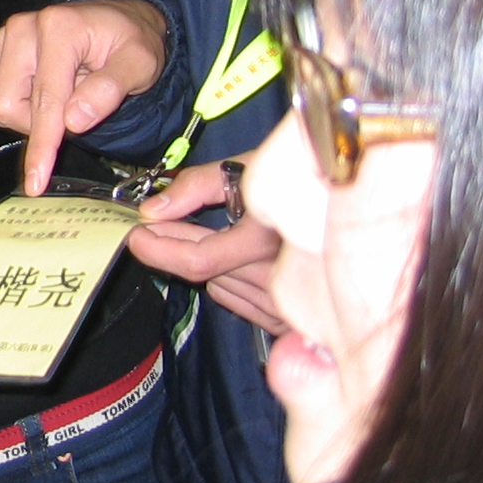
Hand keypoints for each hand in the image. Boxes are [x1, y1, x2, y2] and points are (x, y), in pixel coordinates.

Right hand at [0, 0, 170, 192]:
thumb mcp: (140, 64)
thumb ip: (109, 90)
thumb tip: (74, 120)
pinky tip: (41, 95)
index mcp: (58, 28)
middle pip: (4, 104)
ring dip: (23, 117)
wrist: (120, 21)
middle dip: (36, 125)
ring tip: (59, 102)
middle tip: (72, 116)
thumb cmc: (132, 44)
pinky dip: (14, 108)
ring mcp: (4, 38)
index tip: (36, 181)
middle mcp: (21, 29)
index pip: (45, 101)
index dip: (42, 145)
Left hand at [127, 159, 287, 333]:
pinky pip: (238, 300)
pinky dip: (226, 278)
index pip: (199, 260)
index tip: (138, 234)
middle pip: (204, 272)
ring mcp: (287, 302)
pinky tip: (236, 254)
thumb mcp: (246, 166)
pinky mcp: (289, 316)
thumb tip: (154, 210)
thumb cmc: (299, 173)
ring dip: (203, 262)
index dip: (159, 249)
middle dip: (176, 245)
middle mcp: (281, 277)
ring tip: (209, 231)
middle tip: (162, 223)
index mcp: (269, 239)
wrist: (345, 198)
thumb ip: (196, 186)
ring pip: (218, 287)